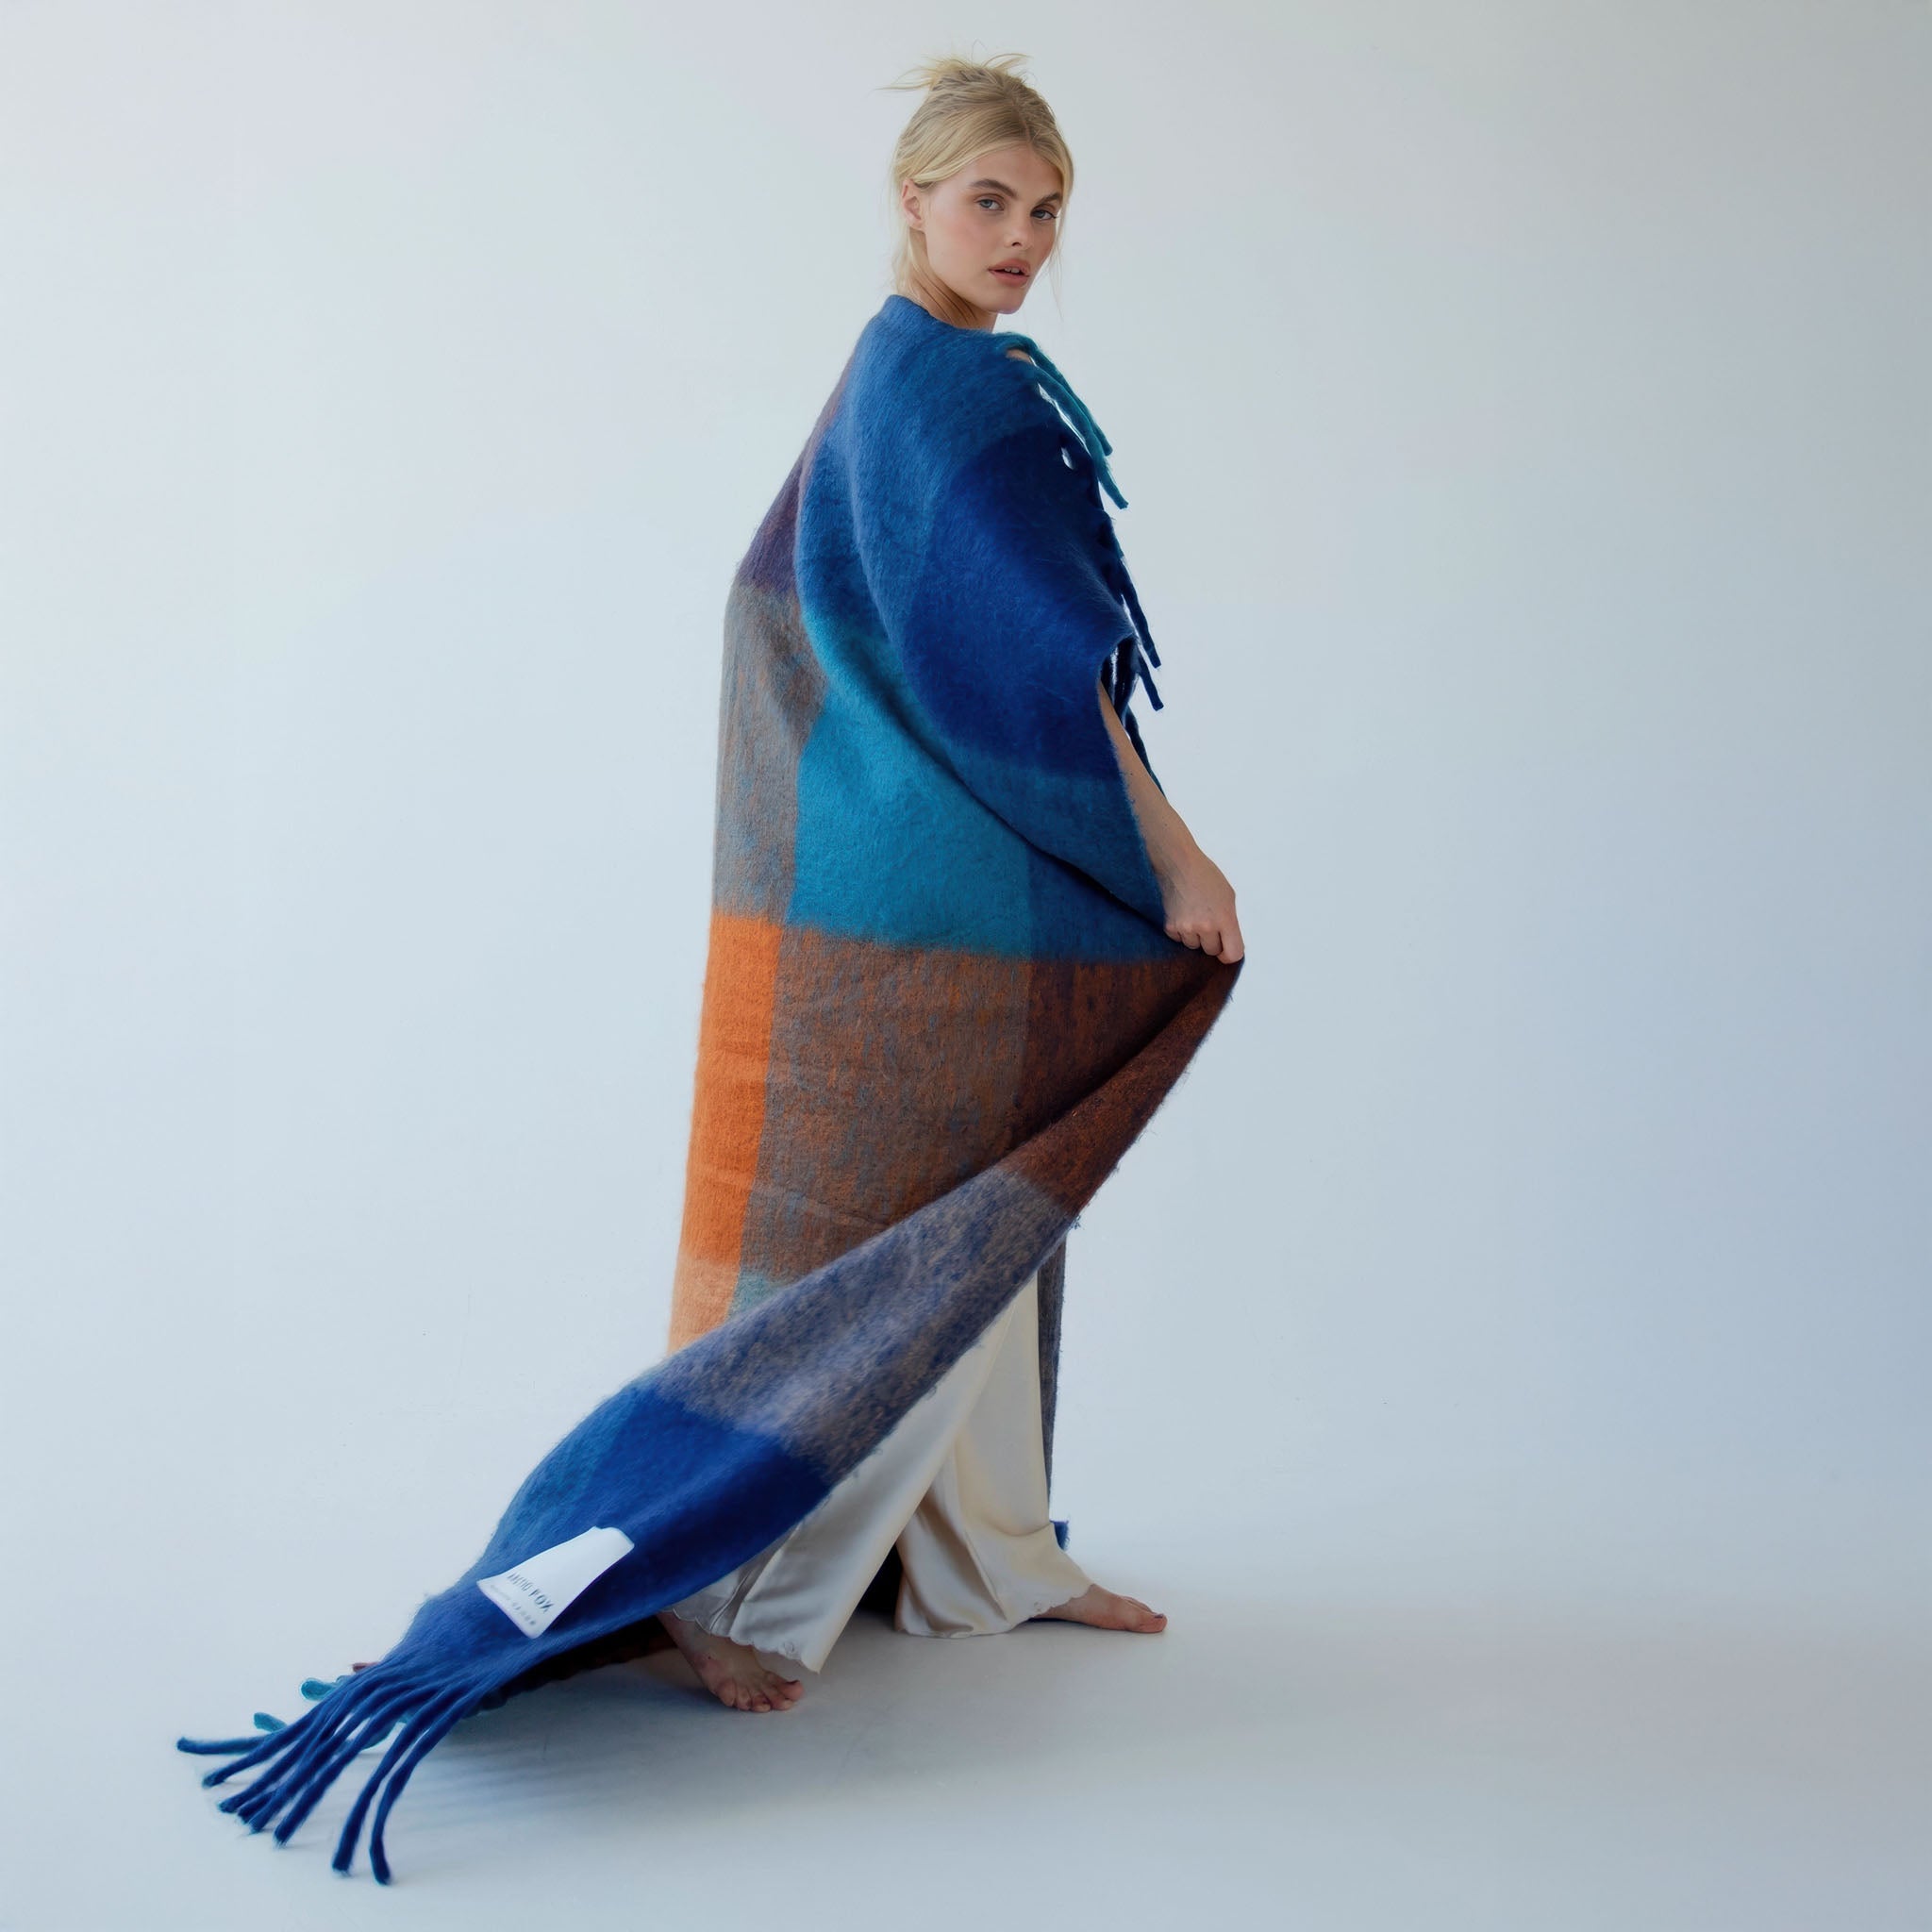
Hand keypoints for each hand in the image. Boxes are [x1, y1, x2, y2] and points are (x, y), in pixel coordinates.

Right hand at [1156, 843, 1243, 961]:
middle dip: (1212, 941)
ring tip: (1193, 915)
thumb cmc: (1205, 876)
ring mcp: (1187, 928)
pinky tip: (1181, 914)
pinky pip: (1178, 939)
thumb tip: (1229, 941)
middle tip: (1207, 923)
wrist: (1178, 864)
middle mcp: (1206, 926)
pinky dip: (1180, 931)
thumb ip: (1230, 920)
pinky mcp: (1170, 926)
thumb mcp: (1228, 896)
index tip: (1225, 951)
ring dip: (1195, 936)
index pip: (1233, 953)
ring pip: (1193, 946)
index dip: (1230, 954)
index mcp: (1225, 918)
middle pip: (1212, 951)